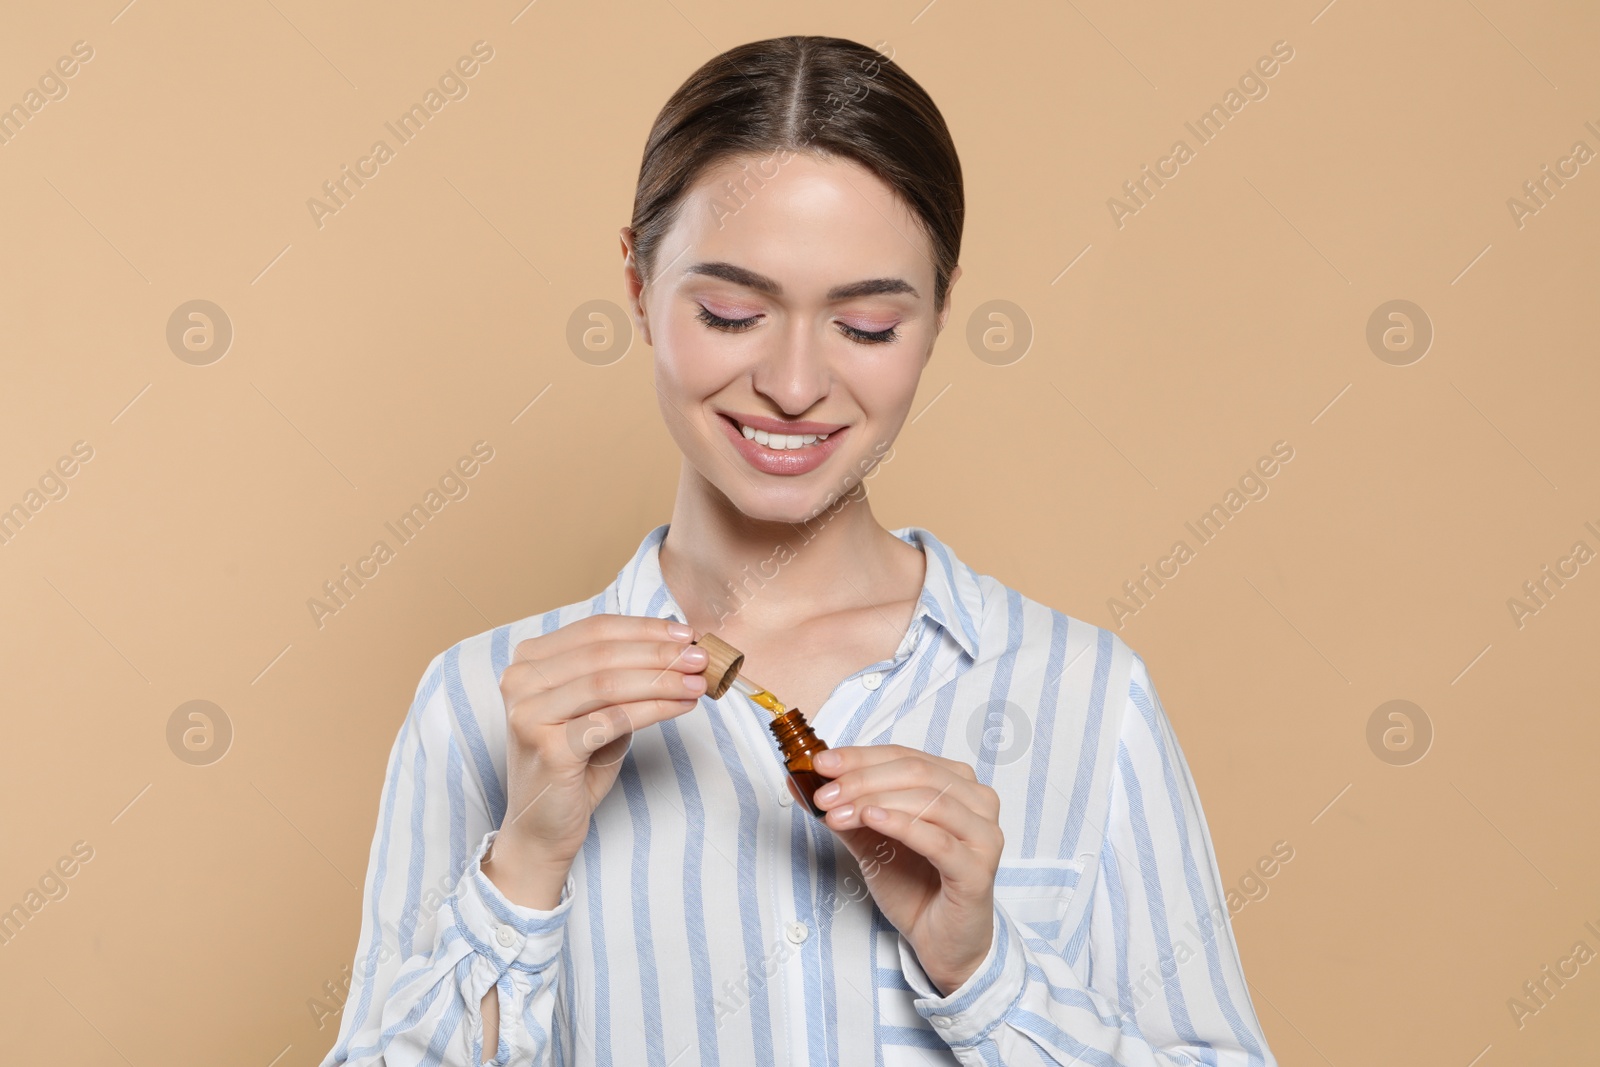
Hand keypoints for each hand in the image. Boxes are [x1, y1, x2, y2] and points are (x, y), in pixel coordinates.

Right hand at [489, 614, 708, 899]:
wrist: (542, 828)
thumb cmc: (575, 765)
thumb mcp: (594, 709)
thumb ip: (621, 676)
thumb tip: (679, 649)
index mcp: (529, 662)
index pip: (594, 629)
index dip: (644, 628)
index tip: (685, 633)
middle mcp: (519, 681)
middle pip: (602, 652)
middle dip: (658, 652)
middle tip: (700, 657)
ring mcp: (529, 714)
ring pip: (607, 683)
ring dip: (661, 679)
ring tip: (698, 682)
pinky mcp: (547, 747)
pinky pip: (612, 719)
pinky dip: (654, 708)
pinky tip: (681, 706)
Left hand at [806, 744, 1002, 994]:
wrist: (941, 942)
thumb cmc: (916, 886)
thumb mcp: (872, 840)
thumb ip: (846, 809)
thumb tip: (801, 783)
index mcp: (958, 784)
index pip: (905, 756)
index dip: (860, 757)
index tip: (821, 764)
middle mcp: (978, 802)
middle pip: (917, 773)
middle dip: (863, 780)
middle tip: (825, 794)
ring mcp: (983, 835)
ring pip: (928, 801)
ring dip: (875, 802)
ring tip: (837, 813)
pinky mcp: (978, 870)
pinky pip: (938, 840)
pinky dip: (902, 825)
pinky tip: (873, 820)